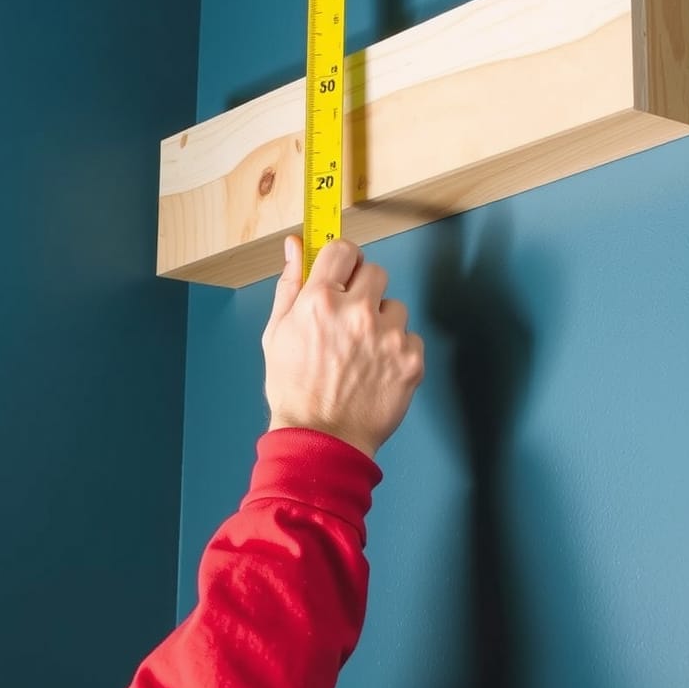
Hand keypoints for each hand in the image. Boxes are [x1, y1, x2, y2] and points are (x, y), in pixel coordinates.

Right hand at [262, 236, 424, 458]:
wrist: (321, 441)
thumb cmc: (294, 390)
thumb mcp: (278, 332)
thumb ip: (290, 284)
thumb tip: (295, 246)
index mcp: (319, 300)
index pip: (343, 250)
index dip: (342, 262)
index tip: (342, 273)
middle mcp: (356, 312)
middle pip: (375, 272)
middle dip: (363, 291)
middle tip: (350, 320)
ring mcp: (387, 336)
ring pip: (395, 307)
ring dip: (382, 323)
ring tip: (361, 353)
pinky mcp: (411, 359)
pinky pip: (410, 336)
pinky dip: (397, 351)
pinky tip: (376, 370)